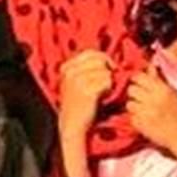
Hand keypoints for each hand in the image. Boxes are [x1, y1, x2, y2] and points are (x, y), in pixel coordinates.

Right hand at [58, 49, 114, 176]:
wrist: (72, 124)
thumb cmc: (77, 103)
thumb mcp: (74, 81)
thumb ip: (85, 68)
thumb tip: (106, 59)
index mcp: (67, 67)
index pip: (90, 52)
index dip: (103, 59)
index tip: (109, 67)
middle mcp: (71, 71)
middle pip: (99, 60)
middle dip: (107, 69)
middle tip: (108, 81)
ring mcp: (78, 80)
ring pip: (105, 71)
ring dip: (109, 81)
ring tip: (103, 91)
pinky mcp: (87, 91)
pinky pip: (107, 81)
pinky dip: (109, 89)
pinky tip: (104, 96)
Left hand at [126, 63, 176, 159]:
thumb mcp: (174, 94)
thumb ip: (159, 80)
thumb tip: (149, 67)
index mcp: (161, 89)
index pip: (139, 77)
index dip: (138, 79)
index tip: (140, 83)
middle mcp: (152, 100)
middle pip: (131, 89)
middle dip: (135, 93)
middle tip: (142, 98)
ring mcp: (145, 113)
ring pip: (129, 104)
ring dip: (135, 106)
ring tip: (145, 110)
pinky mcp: (141, 126)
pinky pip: (131, 117)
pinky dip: (136, 118)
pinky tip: (146, 120)